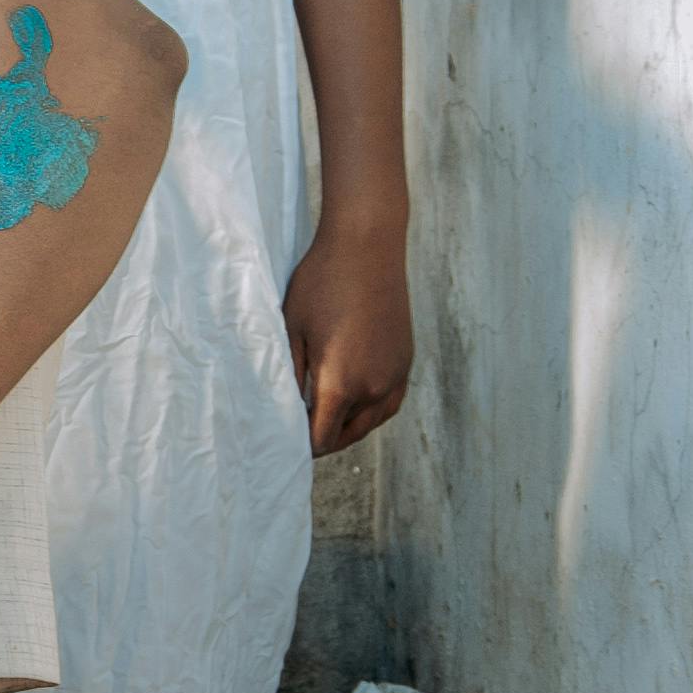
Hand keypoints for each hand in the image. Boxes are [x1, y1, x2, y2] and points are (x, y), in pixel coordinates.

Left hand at [283, 218, 411, 453]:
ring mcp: (395, 375)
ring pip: (371, 422)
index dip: (303, 444)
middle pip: (347, 435)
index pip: (322, 438)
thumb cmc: (320, 284)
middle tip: (299, 431)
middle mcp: (375, 387)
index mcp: (342, 384)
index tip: (286, 439)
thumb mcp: (292, 332)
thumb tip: (285, 411)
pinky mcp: (406, 361)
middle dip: (323, 438)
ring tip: (323, 419)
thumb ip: (290, 378)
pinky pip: (389, 403)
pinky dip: (370, 411)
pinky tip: (352, 403)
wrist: (366, 247)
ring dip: (347, 427)